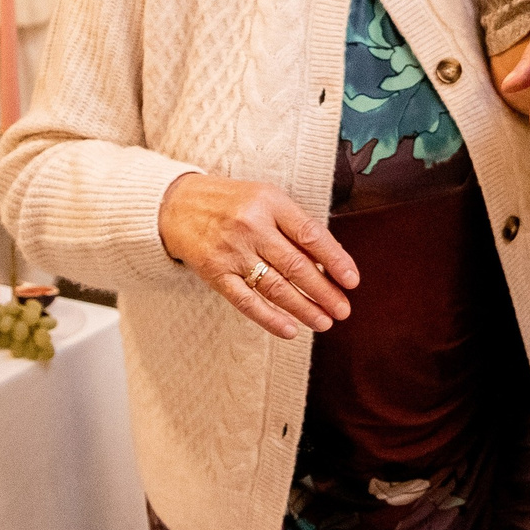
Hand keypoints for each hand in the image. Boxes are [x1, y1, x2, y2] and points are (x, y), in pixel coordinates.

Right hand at [155, 173, 358, 339]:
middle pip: (295, 265)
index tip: (352, 281)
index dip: (335, 260)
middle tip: (343, 310)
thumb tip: (329, 263)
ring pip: (275, 287)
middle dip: (324, 291)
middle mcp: (251, 226)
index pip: (310, 234)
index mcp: (270, 202)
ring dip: (303, 308)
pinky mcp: (214, 273)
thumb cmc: (231, 202)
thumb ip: (293, 226)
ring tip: (324, 322)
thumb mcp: (265, 199)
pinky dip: (270, 318)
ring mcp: (231, 251)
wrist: (176, 204)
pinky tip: (291, 329)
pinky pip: (246, 301)